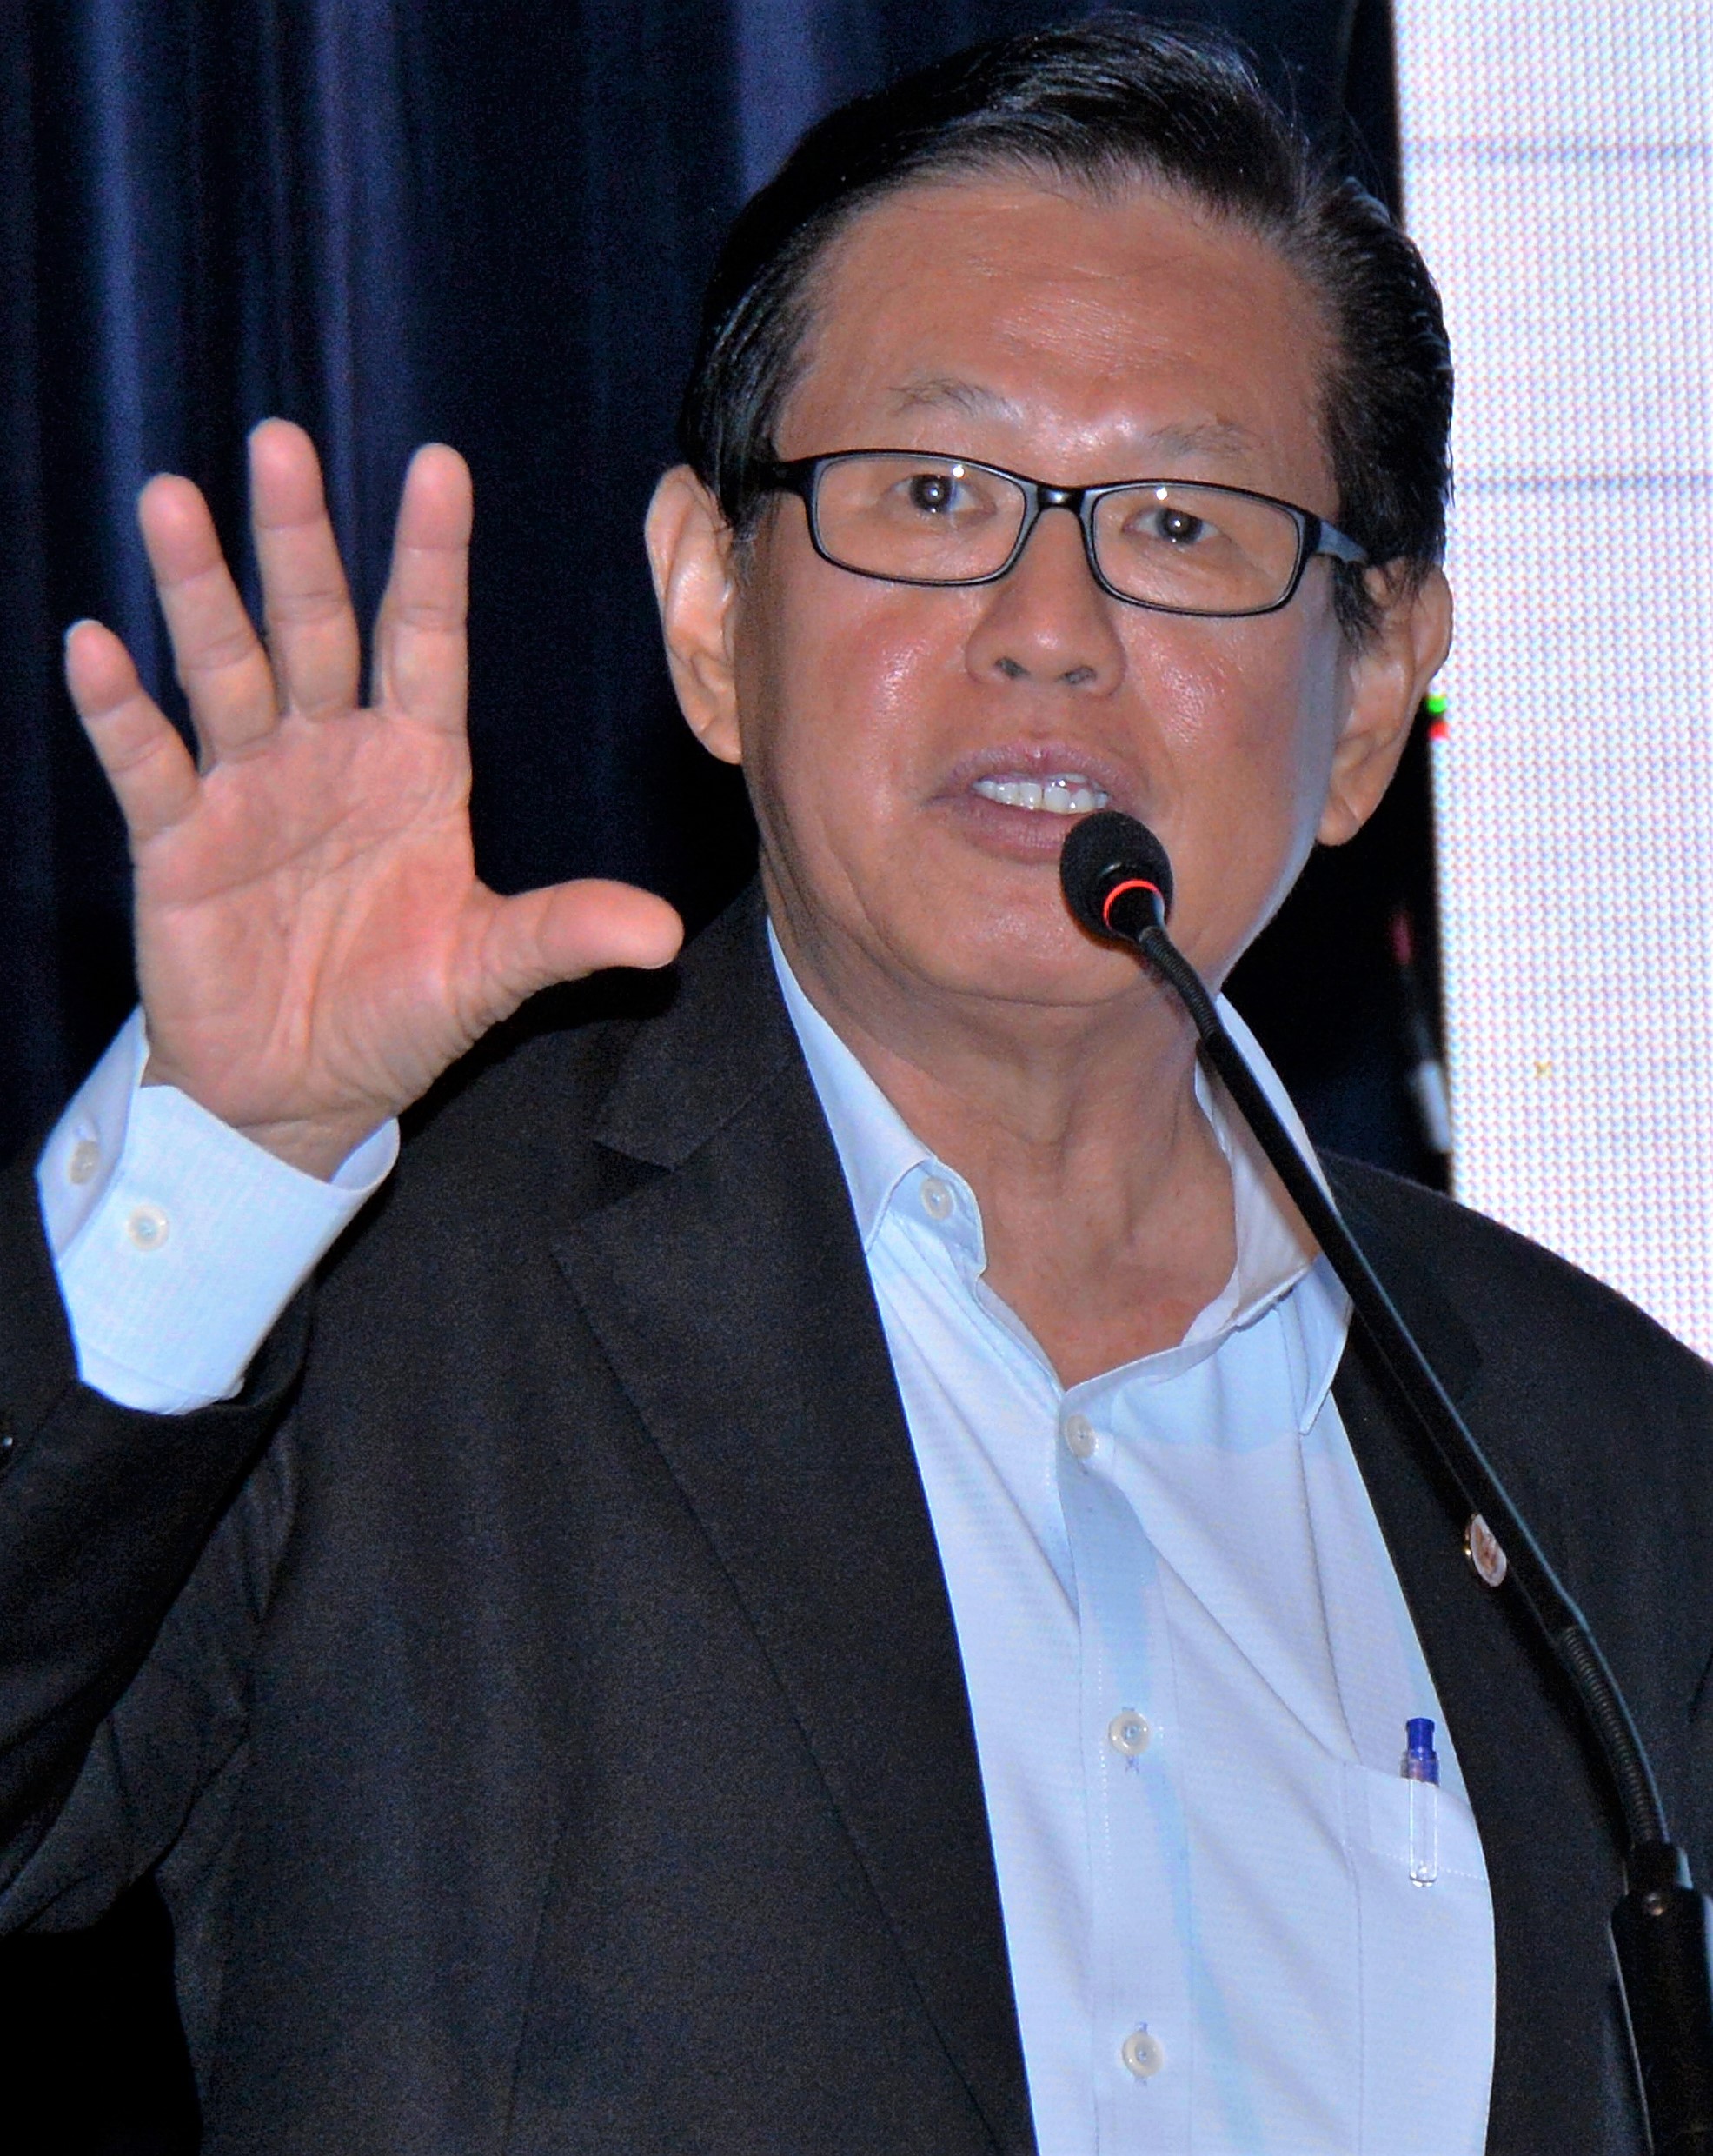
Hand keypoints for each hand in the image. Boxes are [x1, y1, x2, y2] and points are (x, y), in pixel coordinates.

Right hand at [65, 419, 682, 1177]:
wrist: (299, 1096)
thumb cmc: (396, 1015)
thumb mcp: (486, 973)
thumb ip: (561, 935)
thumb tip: (663, 934)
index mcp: (415, 768)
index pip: (425, 643)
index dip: (430, 560)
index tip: (438, 466)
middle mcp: (330, 756)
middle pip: (314, 628)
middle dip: (298, 539)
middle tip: (281, 441)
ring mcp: (248, 792)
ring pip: (222, 669)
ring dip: (196, 590)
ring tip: (170, 500)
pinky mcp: (177, 844)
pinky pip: (149, 764)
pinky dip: (121, 710)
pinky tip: (96, 644)